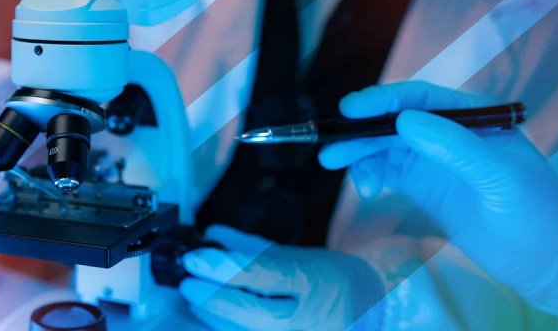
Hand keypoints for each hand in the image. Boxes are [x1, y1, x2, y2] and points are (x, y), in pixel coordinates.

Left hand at [179, 225, 383, 330]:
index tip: (195, 258)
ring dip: (214, 316)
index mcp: (310, 281)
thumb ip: (255, 248)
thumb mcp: (300, 256)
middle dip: (212, 297)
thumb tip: (214, 235)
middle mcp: (306, 315)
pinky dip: (228, 327)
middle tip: (188, 282)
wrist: (369, 313)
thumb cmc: (333, 280)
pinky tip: (211, 316)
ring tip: (195, 299)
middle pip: (250, 311)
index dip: (222, 266)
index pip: (260, 274)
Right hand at [318, 81, 557, 314]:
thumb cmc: (537, 215)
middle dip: (361, 131)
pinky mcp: (423, 184)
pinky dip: (369, 173)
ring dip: (358, 152)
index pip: (420, 99)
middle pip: (394, 121)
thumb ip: (456, 147)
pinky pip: (386, 169)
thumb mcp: (500, 178)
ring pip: (384, 144)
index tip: (351, 110)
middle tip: (332, 148)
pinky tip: (365, 189)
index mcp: (472, 117)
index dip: (383, 101)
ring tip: (334, 165)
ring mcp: (433, 158)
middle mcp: (448, 131)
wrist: (544, 262)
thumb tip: (405, 121)